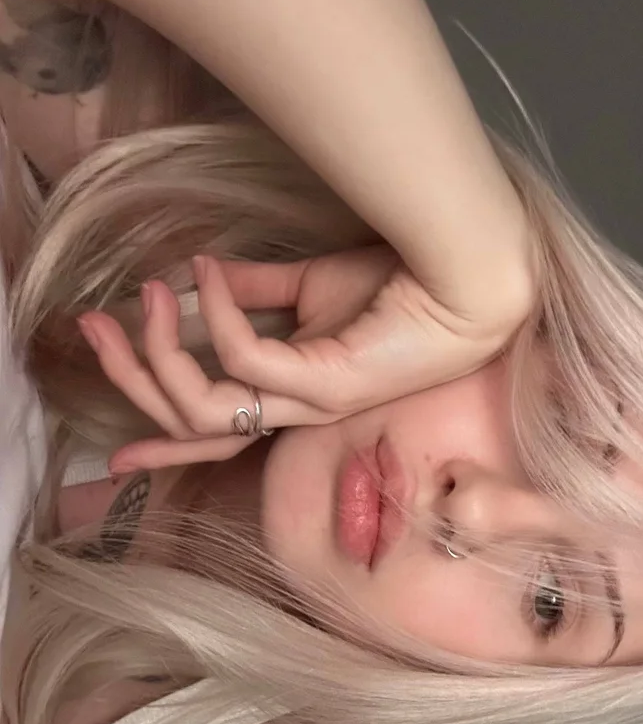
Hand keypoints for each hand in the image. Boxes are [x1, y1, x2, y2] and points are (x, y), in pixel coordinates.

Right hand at [78, 246, 533, 472]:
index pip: (214, 433)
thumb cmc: (403, 282)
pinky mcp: (329, 384)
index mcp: (294, 396)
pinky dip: (216, 312)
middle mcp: (297, 411)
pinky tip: (206, 271)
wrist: (466, 276)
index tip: (114, 452)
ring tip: (143, 296)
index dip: (161, 443)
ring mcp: (312, 403)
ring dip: (160, 354)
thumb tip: (199, 274)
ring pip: (205, 408)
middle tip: (93, 329)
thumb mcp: (313, 285)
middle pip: (191, 425)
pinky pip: (245, 359)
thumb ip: (256, 289)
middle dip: (134, 380)